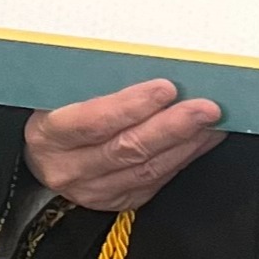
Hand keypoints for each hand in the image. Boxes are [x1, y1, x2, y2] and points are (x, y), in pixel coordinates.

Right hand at [25, 78, 224, 213]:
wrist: (46, 158)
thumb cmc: (58, 113)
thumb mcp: (61, 94)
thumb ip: (95, 82)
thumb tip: (150, 59)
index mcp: (50, 134)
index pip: (92, 122)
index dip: (130, 106)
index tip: (165, 88)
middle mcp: (70, 168)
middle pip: (127, 148)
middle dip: (172, 126)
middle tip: (205, 107)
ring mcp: (95, 190)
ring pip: (148, 168)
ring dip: (186, 142)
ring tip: (212, 119)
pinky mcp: (120, 199)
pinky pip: (159, 179)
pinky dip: (186, 156)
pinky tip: (204, 137)